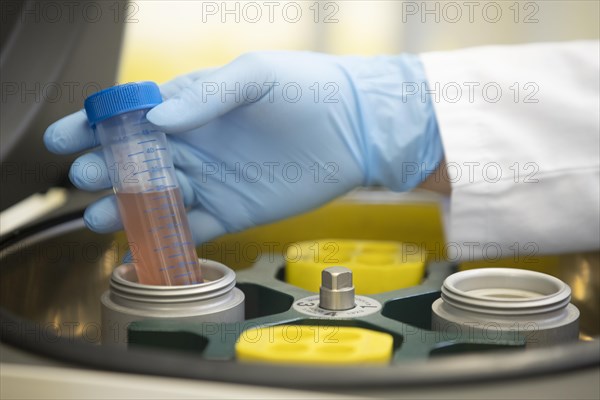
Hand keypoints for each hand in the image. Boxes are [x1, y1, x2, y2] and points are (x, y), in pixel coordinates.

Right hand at [44, 51, 441, 243]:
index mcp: (193, 108)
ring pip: (158, 198)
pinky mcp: (233, 212)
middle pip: (137, 161)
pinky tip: (142, 244)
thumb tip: (156, 119)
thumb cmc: (307, 89)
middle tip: (85, 176)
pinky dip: (167, 237)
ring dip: (127, 207)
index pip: (133, 117)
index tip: (65, 138)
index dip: (95, 127)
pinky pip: (192, 228)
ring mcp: (212, 181)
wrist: (354, 129)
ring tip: (100, 216)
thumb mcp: (256, 77)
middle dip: (106, 168)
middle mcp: (196, 146)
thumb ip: (206, 96)